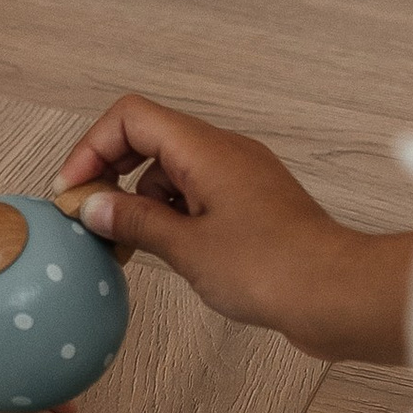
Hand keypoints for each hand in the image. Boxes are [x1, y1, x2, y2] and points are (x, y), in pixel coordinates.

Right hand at [53, 92, 412, 364]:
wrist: (338, 294)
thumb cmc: (274, 269)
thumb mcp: (187, 248)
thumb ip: (134, 222)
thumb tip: (95, 206)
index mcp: (206, 149)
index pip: (131, 117)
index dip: (93, 148)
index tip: (74, 191)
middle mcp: (224, 153)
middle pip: (148, 138)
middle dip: (111, 173)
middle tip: (91, 216)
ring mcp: (240, 178)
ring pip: (172, 169)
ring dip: (141, 199)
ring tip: (128, 245)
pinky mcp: (252, 205)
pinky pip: (196, 194)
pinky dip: (171, 214)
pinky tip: (167, 251)